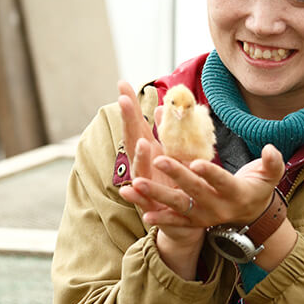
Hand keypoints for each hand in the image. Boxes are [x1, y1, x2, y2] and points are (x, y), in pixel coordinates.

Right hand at [117, 81, 204, 247]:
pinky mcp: (152, 207)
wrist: (181, 219)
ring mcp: (145, 185)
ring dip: (138, 157)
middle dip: (128, 121)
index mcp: (150, 151)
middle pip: (133, 140)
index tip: (122, 84)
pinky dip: (135, 196)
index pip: (137, 124)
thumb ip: (169, 131)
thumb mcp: (176, 152)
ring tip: (141, 142)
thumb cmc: (177, 182)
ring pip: (139, 170)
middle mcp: (143, 166)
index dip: (130, 105)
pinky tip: (129, 190)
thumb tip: (162, 107)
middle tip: (123, 100)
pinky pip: (142, 201)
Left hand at [132, 143, 284, 229]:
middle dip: (176, 176)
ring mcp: (205, 216)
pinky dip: (161, 218)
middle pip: (195, 191)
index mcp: (236, 193)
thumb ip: (272, 162)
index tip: (196, 162)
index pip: (222, 181)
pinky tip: (144, 212)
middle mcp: (219, 207)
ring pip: (179, 206)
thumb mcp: (271, 175)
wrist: (253, 217)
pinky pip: (176, 221)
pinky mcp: (195, 223)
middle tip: (157, 159)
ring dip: (158, 195)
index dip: (210, 173)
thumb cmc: (259, 188)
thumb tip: (271, 149)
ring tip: (137, 183)